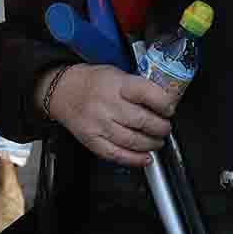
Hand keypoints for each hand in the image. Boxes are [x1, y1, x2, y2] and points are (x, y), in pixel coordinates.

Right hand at [42, 64, 175, 168]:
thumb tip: (165, 101)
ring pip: (133, 141)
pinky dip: (135, 159)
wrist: (63, 91)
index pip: (147, 94)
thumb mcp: (118, 74)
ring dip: (151, 144)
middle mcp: (107, 105)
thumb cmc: (93, 82)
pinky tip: (145, 157)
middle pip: (143, 121)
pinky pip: (117, 155)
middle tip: (164, 127)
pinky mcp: (92, 140)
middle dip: (161, 128)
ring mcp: (99, 125)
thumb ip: (140, 87)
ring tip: (156, 141)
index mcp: (117, 85)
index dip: (164, 104)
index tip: (169, 108)